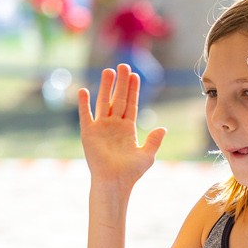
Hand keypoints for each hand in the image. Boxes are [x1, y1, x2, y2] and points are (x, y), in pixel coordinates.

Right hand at [77, 64, 166, 190]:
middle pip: (118, 99)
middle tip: (123, 65)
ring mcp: (100, 128)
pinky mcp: (88, 134)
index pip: (131, 104)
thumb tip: (163, 128)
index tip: (135, 75)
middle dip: (121, 82)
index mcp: (127, 129)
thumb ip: (154, 141)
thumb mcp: (147, 155)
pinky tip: (84, 90)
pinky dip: (84, 104)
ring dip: (106, 87)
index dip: (133, 90)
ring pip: (104, 102)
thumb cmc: (130, 173)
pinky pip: (85, 116)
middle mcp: (113, 126)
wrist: (114, 182)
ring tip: (108, 71)